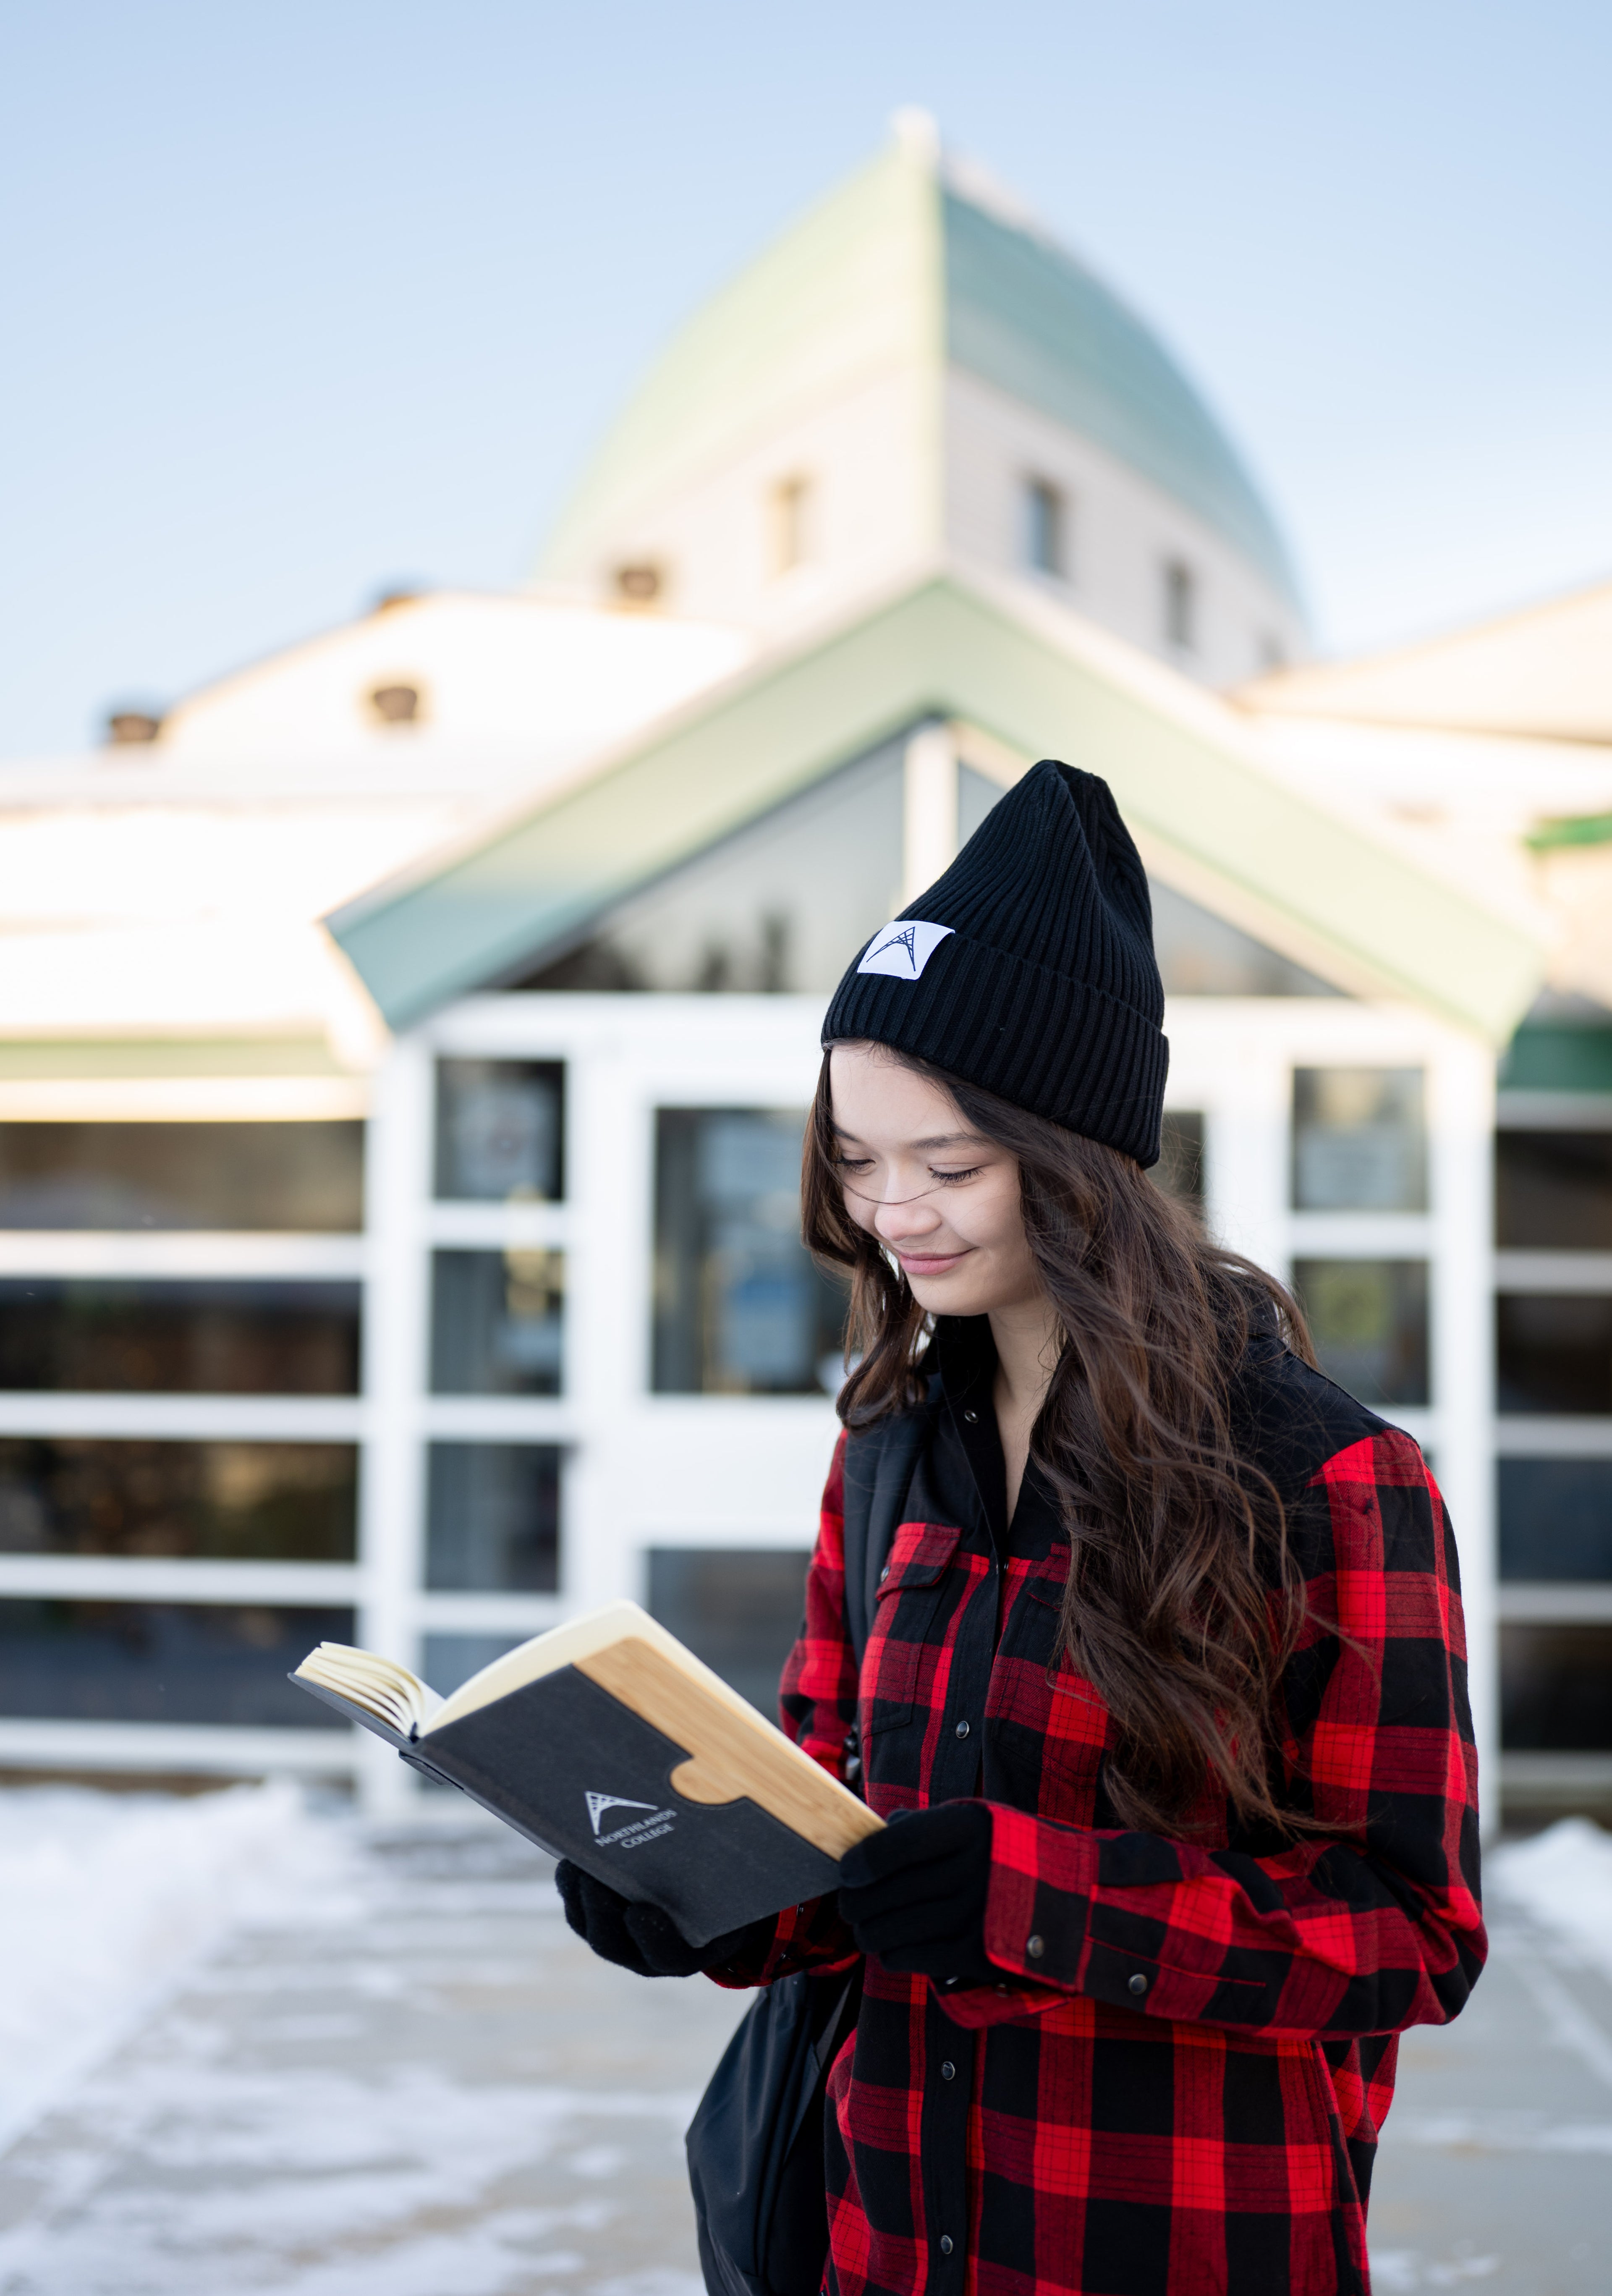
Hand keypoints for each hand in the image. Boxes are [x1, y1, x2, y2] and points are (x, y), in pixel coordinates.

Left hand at [554, 1861, 766, 1977]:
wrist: (714, 1911)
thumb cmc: (729, 1891)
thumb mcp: (741, 1886)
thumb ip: (732, 1869)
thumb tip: (737, 1814)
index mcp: (691, 1952)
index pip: (668, 1955)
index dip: (653, 1938)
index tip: (639, 1911)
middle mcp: (650, 1956)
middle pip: (615, 1944)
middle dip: (601, 1910)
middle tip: (593, 1877)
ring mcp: (622, 1944)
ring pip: (592, 1929)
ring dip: (579, 1897)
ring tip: (575, 1861)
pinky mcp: (601, 1924)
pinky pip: (579, 1912)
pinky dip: (573, 1887)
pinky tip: (571, 1855)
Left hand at [838, 1802, 994, 1987]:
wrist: (1064, 1902)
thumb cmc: (999, 1857)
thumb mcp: (971, 1825)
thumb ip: (921, 1827)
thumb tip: (869, 1838)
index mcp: (970, 1828)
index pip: (899, 1843)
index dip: (863, 1860)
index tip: (846, 1872)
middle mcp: (975, 1869)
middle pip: (888, 1891)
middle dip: (855, 1903)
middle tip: (849, 1906)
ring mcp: (978, 1916)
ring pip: (893, 1929)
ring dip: (869, 1933)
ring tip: (867, 1930)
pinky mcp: (979, 1956)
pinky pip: (913, 1958)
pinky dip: (893, 1955)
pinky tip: (892, 1949)